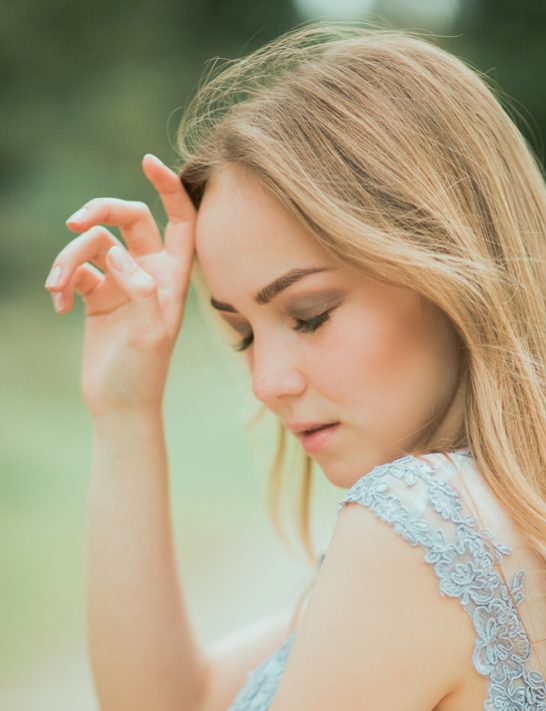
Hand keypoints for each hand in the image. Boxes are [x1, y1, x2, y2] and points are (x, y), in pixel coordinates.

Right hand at [45, 153, 196, 420]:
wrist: (120, 407)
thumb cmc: (143, 375)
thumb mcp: (149, 336)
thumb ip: (140, 292)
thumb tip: (117, 254)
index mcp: (174, 277)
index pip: (181, 220)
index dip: (169, 187)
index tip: (147, 161)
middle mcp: (150, 272)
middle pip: (127, 218)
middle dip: (99, 212)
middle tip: (74, 224)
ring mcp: (121, 281)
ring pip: (93, 244)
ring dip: (67, 260)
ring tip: (56, 288)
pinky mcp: (96, 295)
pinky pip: (75, 270)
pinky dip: (62, 282)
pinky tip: (58, 304)